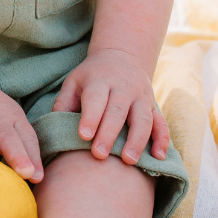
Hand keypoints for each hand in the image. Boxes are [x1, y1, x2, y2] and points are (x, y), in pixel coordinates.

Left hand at [52, 47, 168, 164]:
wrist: (121, 56)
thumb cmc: (91, 76)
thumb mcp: (74, 81)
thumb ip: (63, 102)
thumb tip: (54, 126)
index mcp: (100, 80)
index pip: (96, 98)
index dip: (90, 116)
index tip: (83, 135)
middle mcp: (123, 87)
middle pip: (118, 110)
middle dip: (109, 133)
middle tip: (99, 155)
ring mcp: (141, 97)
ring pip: (143, 118)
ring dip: (137, 140)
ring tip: (128, 161)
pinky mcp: (154, 106)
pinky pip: (161, 123)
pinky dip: (162, 139)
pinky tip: (158, 156)